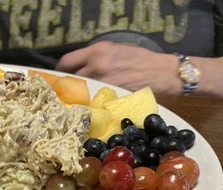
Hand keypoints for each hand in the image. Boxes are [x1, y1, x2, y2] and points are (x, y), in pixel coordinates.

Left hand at [56, 41, 180, 94]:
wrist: (162, 73)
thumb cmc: (141, 61)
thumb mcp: (115, 51)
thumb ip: (96, 58)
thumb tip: (79, 68)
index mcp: (98, 51)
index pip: (67, 62)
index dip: (61, 71)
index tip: (60, 76)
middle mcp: (98, 65)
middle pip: (71, 79)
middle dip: (69, 86)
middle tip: (69, 91)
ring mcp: (103, 83)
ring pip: (80, 93)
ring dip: (78, 97)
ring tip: (80, 100)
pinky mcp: (110, 97)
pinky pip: (93, 102)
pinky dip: (91, 104)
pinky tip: (93, 105)